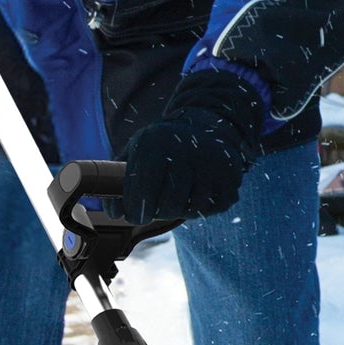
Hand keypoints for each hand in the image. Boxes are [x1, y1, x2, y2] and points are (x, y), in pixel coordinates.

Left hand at [120, 70, 265, 223]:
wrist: (204, 127)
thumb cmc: (162, 146)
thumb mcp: (138, 150)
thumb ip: (119, 179)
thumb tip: (113, 213)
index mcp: (157, 142)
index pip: (144, 186)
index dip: (136, 208)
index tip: (133, 217)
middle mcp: (186, 150)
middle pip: (170, 202)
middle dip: (159, 213)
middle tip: (154, 214)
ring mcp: (212, 163)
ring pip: (193, 207)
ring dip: (181, 211)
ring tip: (174, 202)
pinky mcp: (230, 175)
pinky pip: (213, 206)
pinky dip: (202, 207)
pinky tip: (195, 195)